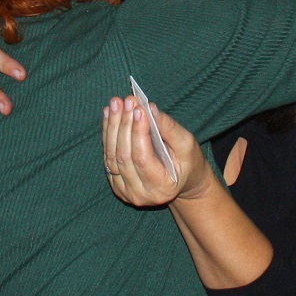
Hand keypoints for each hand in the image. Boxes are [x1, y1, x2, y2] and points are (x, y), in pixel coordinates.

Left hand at [103, 96, 218, 206]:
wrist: (182, 182)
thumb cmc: (188, 163)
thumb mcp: (187, 145)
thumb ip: (169, 129)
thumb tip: (150, 109)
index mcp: (161, 188)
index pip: (142, 158)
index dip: (138, 132)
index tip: (138, 108)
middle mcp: (140, 194)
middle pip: (124, 156)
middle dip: (123, 125)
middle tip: (126, 100)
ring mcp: (124, 191)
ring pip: (111, 156)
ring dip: (112, 127)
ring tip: (116, 104)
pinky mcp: (115, 183)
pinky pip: (108, 157)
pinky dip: (107, 134)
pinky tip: (109, 115)